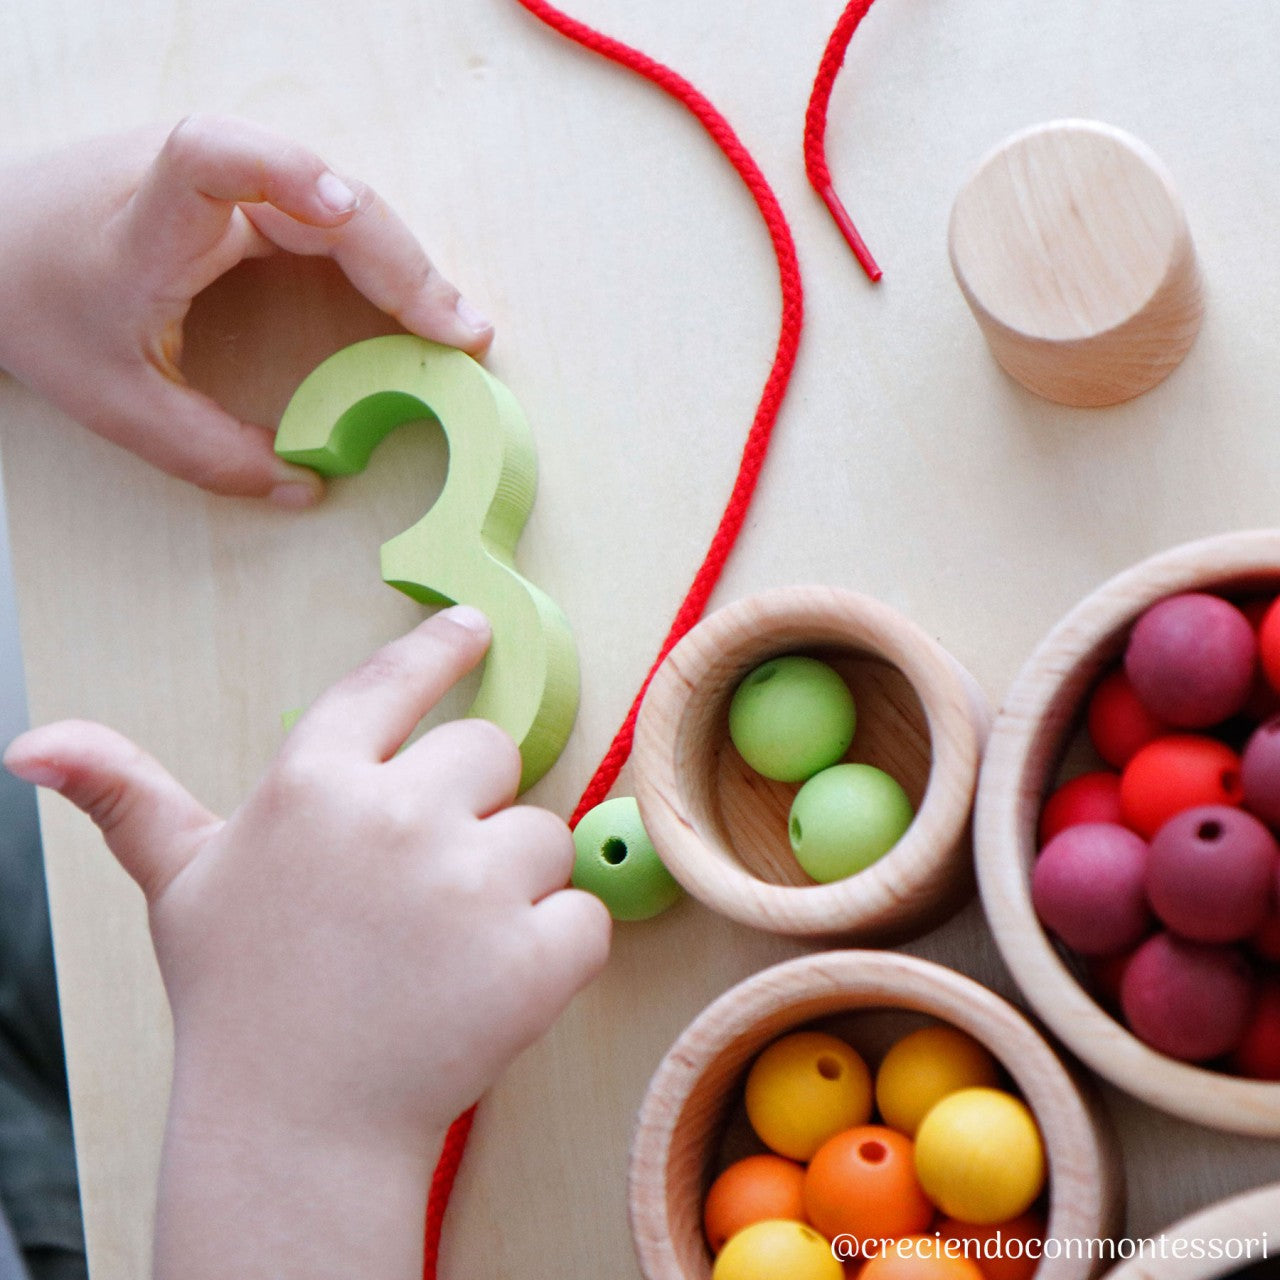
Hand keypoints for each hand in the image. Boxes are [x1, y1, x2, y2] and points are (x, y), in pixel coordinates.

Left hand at [0, 115, 494, 504]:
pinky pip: (326, 213)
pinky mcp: (242, 189)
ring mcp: (223, 175)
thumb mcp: (114, 402)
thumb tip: (302, 490)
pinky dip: (376, 255)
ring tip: (452, 324)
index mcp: (152, 221)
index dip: (289, 173)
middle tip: (460, 332)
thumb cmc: (34, 302)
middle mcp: (193, 179)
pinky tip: (412, 298)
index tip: (346, 214)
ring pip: (339, 199)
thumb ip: (207, 454)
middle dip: (400, 260)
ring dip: (402, 258)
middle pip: (322, 191)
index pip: (215, 158)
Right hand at [4, 606, 609, 1278]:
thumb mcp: (181, 883)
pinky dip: (558, 946)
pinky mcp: (535, 954)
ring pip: (545, 836)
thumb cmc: (239, 1000)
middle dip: (471, 807)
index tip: (474, 628)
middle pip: (491, 756)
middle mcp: (396, 816)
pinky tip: (495, 980)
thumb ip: (125, 796)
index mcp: (313, 784)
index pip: (391, 683)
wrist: (294, 1130)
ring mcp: (470, 885)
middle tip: (424, 882)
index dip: (438, 648)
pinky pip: (585, 914)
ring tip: (446, 944)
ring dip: (514, 883)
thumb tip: (30, 740)